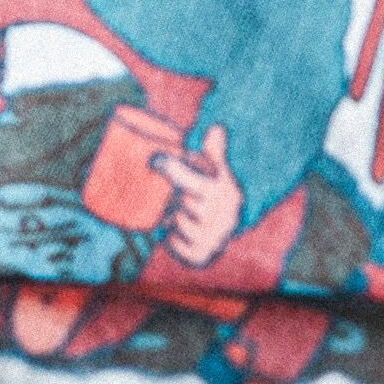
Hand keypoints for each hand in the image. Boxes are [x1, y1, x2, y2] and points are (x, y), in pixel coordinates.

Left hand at [146, 122, 243, 265]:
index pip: (198, 182)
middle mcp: (224, 219)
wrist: (226, 227)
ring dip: (172, 218)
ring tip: (173, 212)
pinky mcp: (202, 255)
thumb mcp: (218, 171)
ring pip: (180, 225)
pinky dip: (171, 240)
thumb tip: (216, 128)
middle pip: (187, 204)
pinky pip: (178, 248)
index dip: (175, 170)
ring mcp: (214, 239)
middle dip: (176, 198)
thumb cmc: (214, 192)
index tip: (155, 159)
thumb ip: (214, 152)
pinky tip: (172, 231)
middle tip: (172, 195)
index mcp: (227, 194)